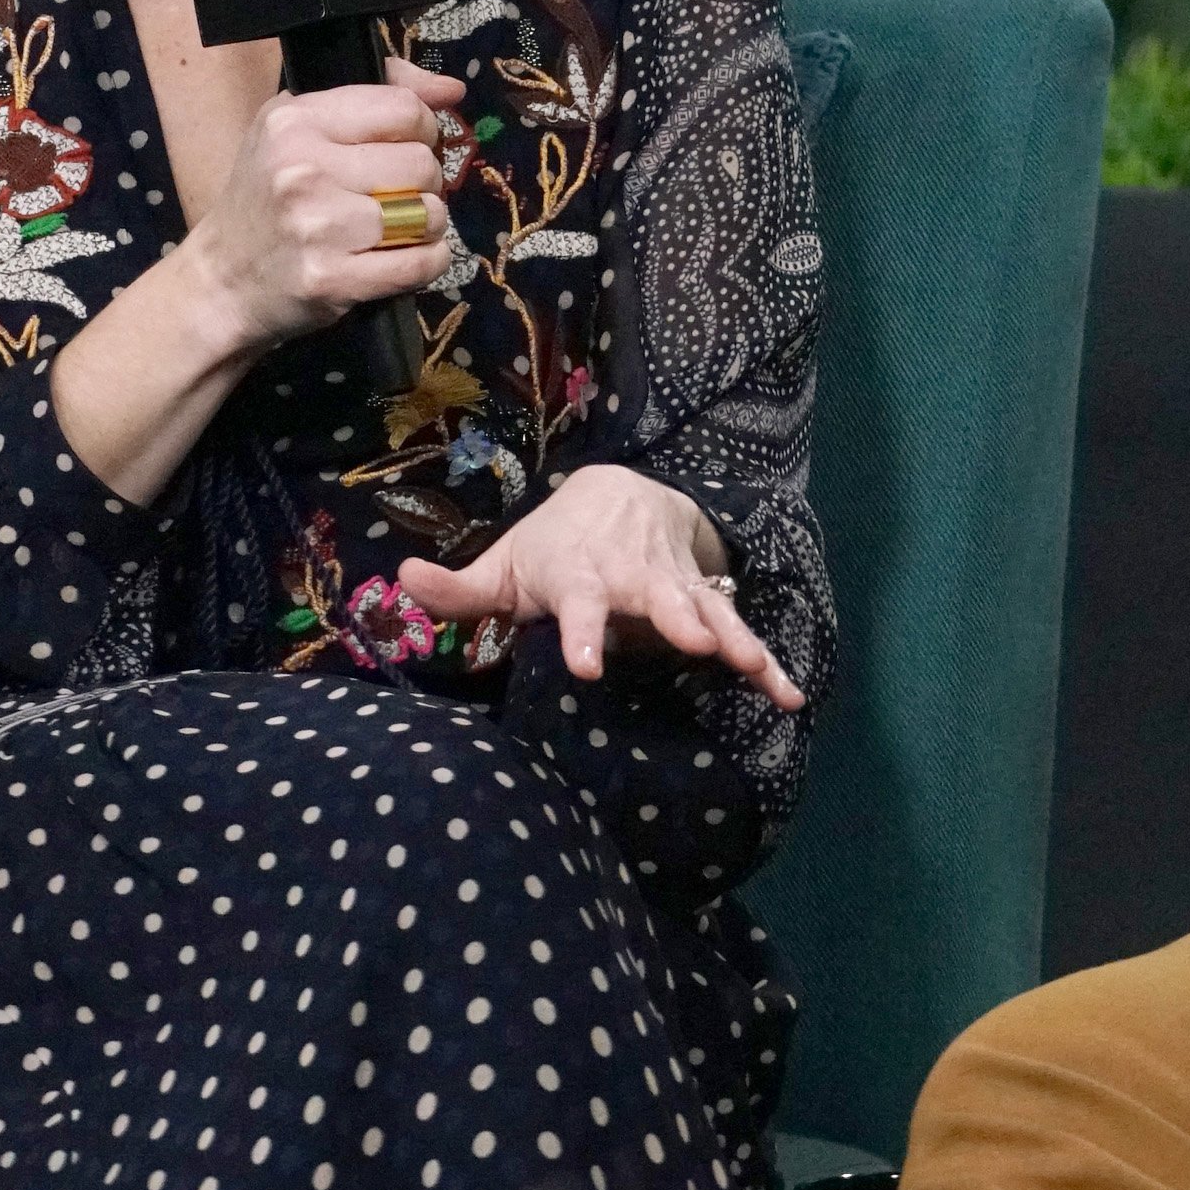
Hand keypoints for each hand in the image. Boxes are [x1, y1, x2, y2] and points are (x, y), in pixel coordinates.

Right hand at [179, 55, 466, 347]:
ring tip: (397, 229)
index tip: (406, 147)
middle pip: (421, 163)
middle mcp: (302, 168)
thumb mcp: (298, 129)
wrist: (221, 281)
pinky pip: (420, 263)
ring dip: (426, 225)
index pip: (403, 109)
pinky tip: (404, 258)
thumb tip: (452, 89)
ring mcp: (316, 226)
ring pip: (427, 213)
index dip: (422, 130)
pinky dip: (428, 261)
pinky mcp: (330, 279)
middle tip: (398, 196)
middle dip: (424, 182)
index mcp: (294, 121)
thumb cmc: (266, 199)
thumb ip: (376, 95)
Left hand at [399, 464, 804, 709]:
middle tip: (694, 646)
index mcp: (581, 574)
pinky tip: (789, 694)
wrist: (623, 495)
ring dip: (735, 638)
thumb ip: (460, 587)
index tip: (586, 666)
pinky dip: (767, 660)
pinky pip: (739, 630)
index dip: (584, 632)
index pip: (579, 603)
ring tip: (760, 670)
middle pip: (657, 598)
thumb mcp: (508, 564)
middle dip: (677, 620)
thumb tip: (400, 581)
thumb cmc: (555, 546)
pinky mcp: (706, 600)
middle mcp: (634, 578)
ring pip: (709, 611)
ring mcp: (675, 588)